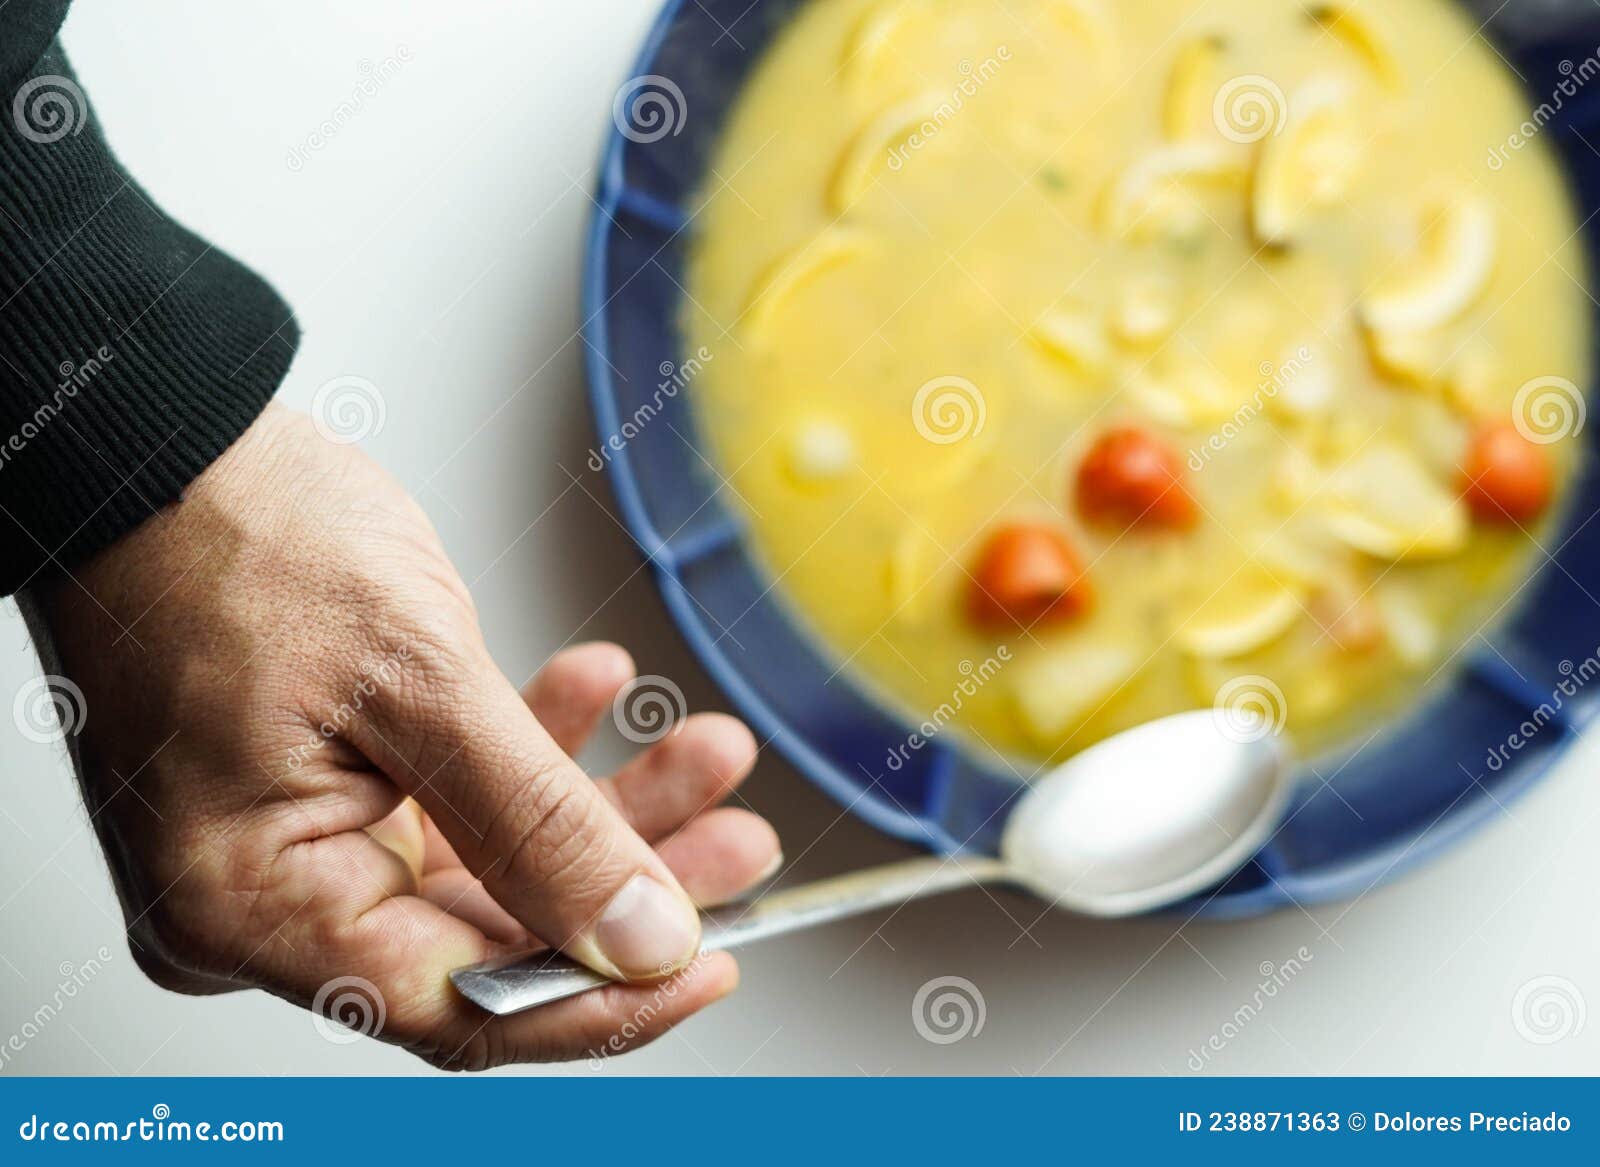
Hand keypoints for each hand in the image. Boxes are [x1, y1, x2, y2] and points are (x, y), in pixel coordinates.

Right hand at [19, 404, 779, 1068]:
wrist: (162, 439)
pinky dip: (532, 751)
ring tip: (703, 752)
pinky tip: (595, 693)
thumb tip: (639, 936)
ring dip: (601, 806)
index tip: (707, 957)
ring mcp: (293, 841)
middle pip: (490, 933)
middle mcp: (263, 897)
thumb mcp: (417, 682)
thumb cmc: (230, 536)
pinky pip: (453, 799)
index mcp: (253, 906)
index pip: (460, 1008)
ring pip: (491, 862)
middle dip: (627, 879)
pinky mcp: (322, 786)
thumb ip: (540, 824)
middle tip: (734, 839)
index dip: (601, 996)